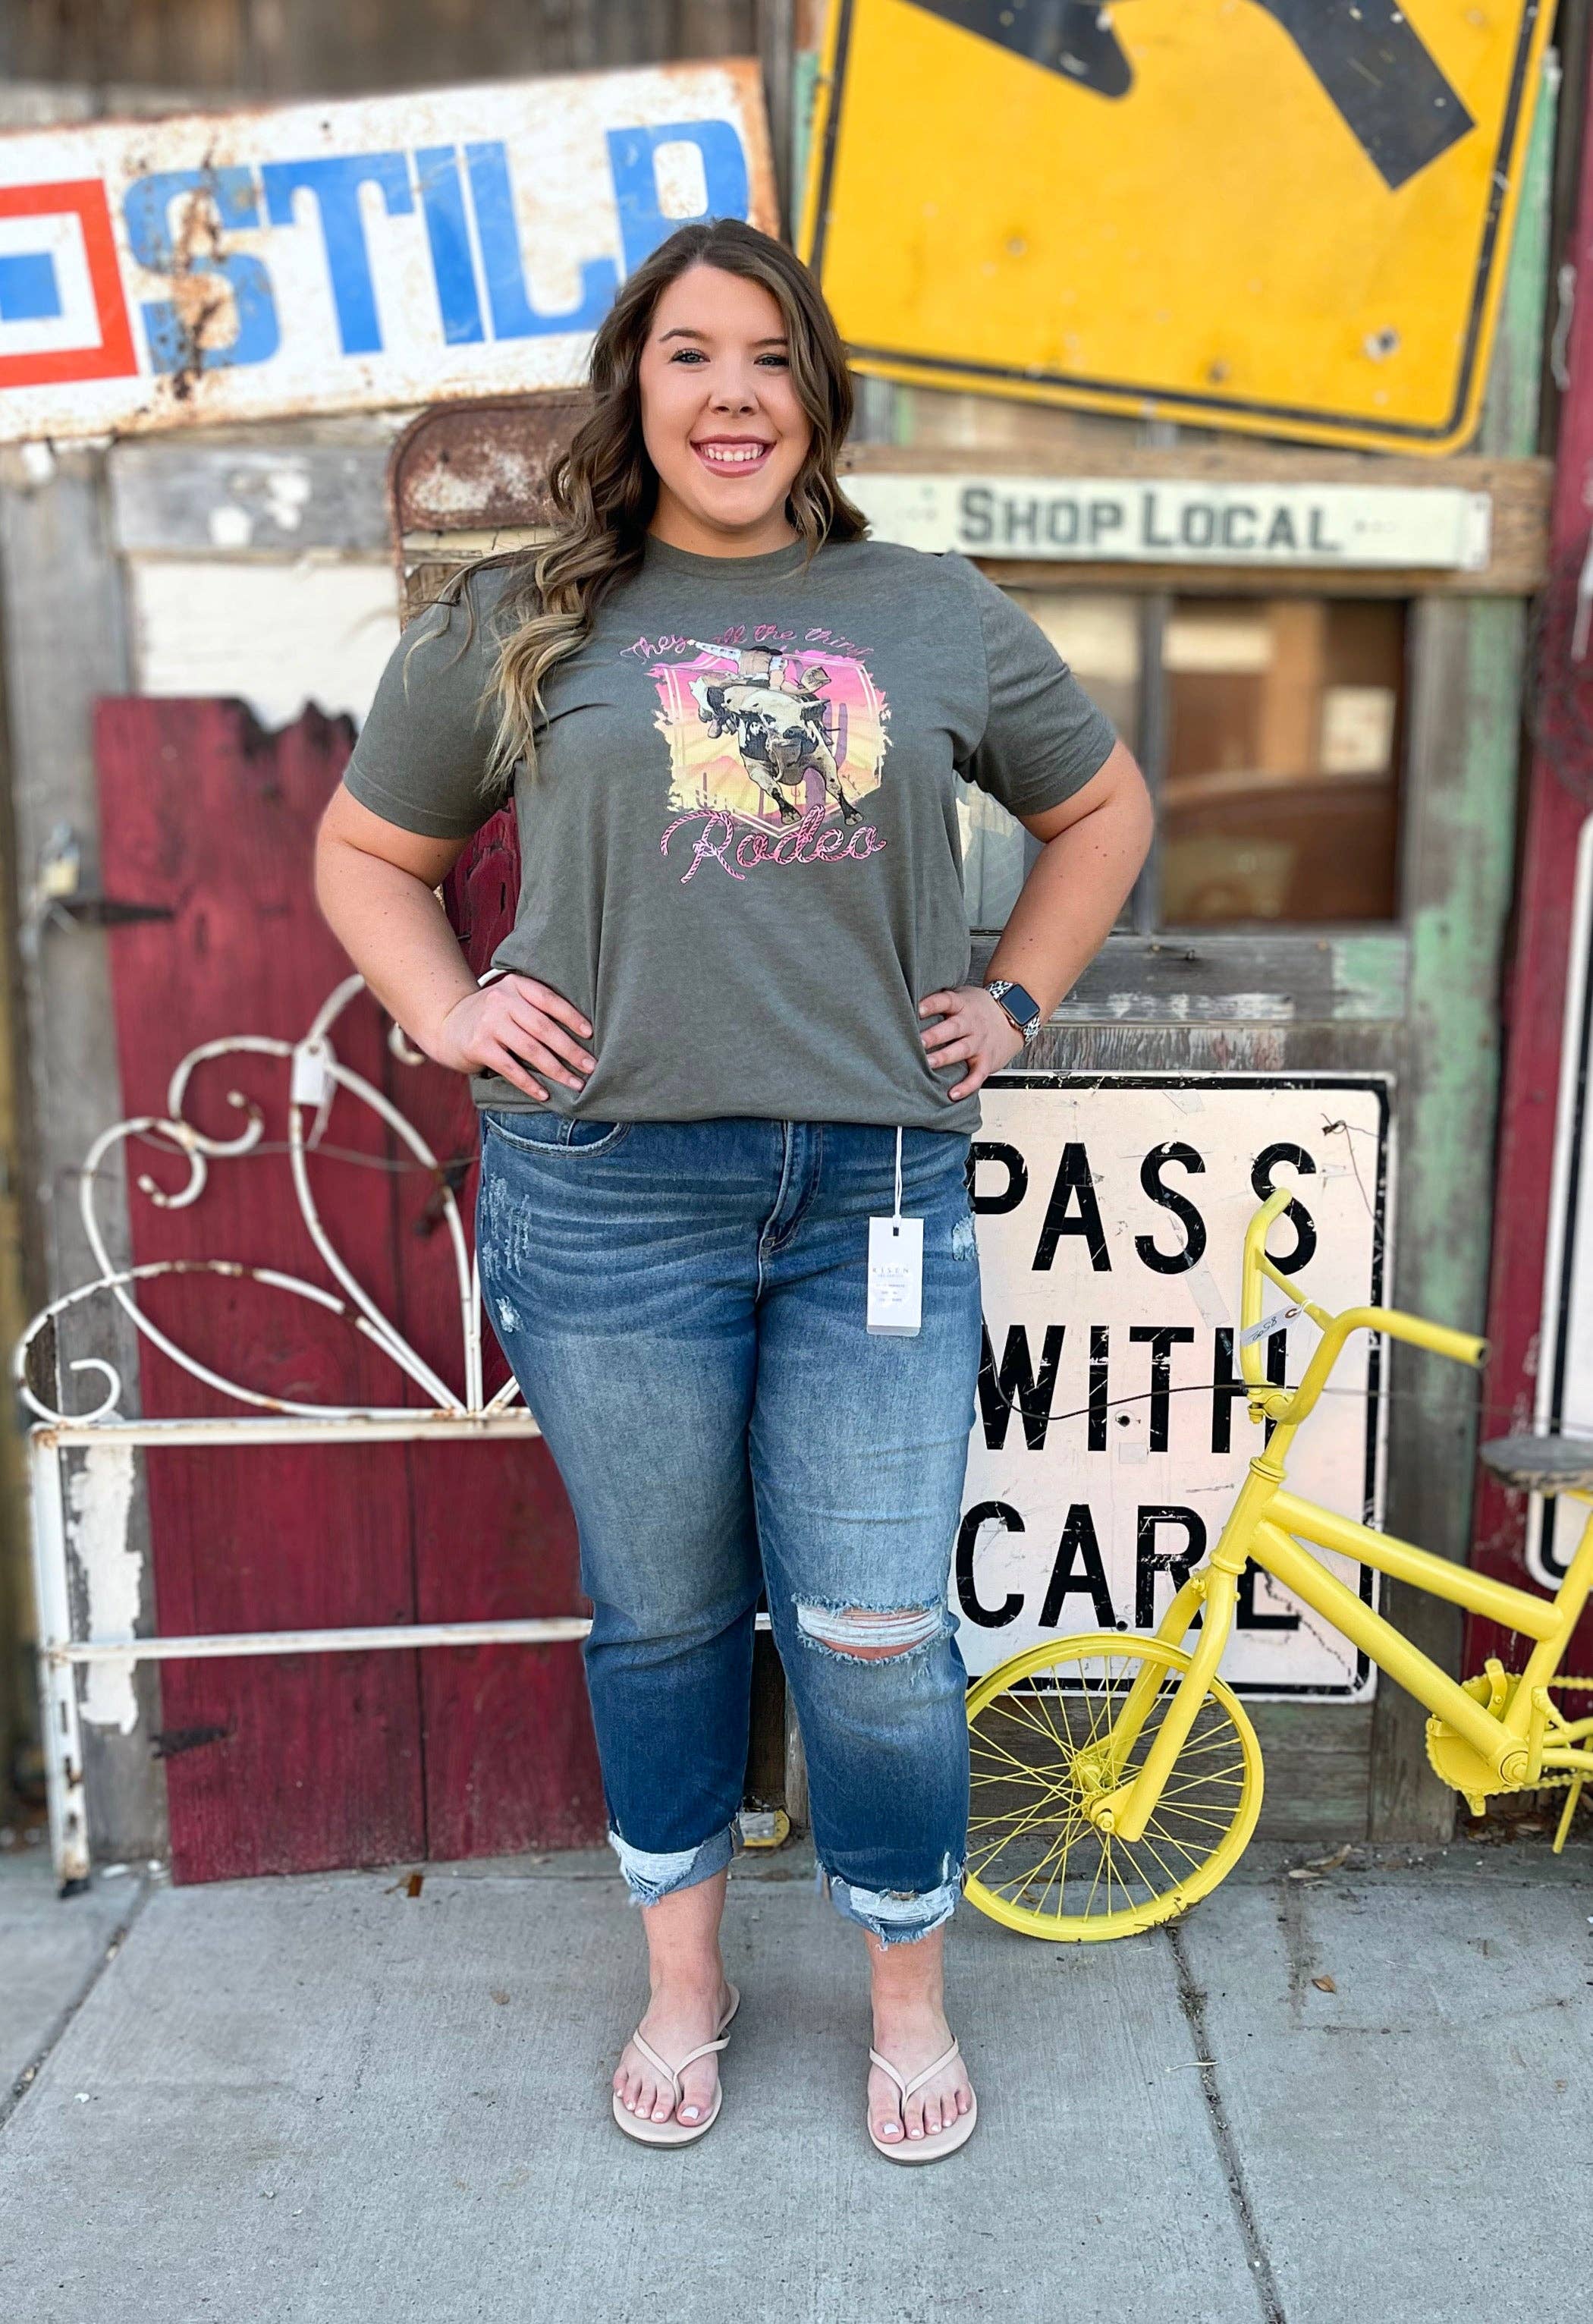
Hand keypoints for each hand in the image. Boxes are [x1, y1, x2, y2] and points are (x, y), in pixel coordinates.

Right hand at [433, 974, 594, 1102]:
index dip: (572, 1017)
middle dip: (571, 1050)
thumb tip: (581, 1034)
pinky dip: (530, 1084)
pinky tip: (545, 1094)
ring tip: (575, 1083)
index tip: (590, 1034)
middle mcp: (502, 1000)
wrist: (447, 1024)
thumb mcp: (510, 1000)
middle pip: (544, 1027)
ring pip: (531, 1049)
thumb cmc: (491, 1017)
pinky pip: (511, 1068)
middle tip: (591, 1066)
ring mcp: (488, 1023)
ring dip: (557, 1070)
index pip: (549, 1000)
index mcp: (515, 985)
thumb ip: (535, 1007)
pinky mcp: (478, 1046)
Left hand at [918, 985, 1024, 1100]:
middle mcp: (971, 1023)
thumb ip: (942, 1000)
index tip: (918, 1009)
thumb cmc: (979, 1008)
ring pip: (962, 1050)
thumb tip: (910, 1001)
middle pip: (953, 1028)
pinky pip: (977, 1075)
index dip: (932, 1004)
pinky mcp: (987, 1061)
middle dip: (935, 1035)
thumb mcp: (963, 996)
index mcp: (963, 1005)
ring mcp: (980, 1043)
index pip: (946, 1001)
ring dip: (945, 1057)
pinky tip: (953, 1094)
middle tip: (919, 1041)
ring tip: (928, 1063)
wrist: (1014, 1017)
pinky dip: (967, 1086)